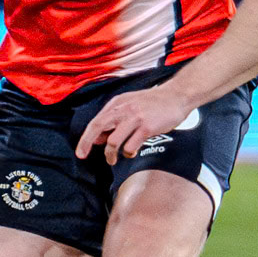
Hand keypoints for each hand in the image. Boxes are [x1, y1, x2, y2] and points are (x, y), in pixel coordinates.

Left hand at [75, 83, 193, 165]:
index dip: (85, 137)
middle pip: (98, 127)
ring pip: (113, 141)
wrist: (177, 96)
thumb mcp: (130, 105)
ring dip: (110, 154)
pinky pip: (131, 146)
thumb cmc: (153, 103)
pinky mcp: (147, 127)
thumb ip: (114, 120)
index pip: (96, 121)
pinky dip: (129, 152)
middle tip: (82, 155)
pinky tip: (132, 152)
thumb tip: (98, 138)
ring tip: (113, 160)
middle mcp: (124, 109)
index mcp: (117, 103)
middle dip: (87, 143)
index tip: (80, 152)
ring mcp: (135, 118)